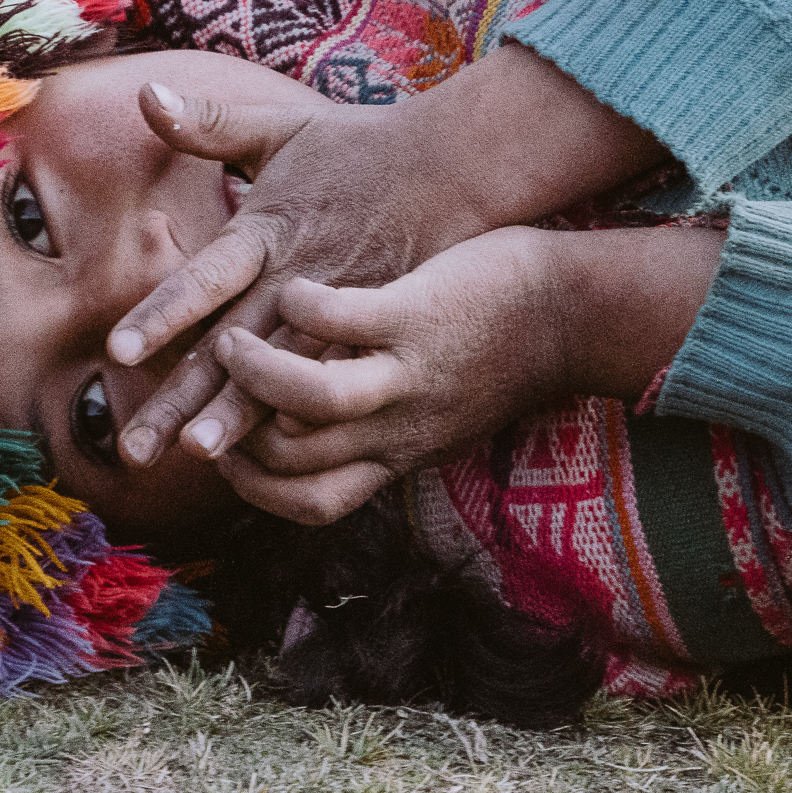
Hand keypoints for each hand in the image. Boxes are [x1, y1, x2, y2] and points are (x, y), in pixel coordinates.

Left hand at [113, 46, 668, 467]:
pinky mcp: (371, 333)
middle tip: (139, 450)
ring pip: (279, 377)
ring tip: (201, 458)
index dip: (162, 314)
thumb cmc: (359, 146)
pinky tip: (272, 456)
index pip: (205, 278)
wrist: (458, 168)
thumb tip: (145, 93)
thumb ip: (210, 122)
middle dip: (183, 401)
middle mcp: (296, 277)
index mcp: (266, 230)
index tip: (119, 353)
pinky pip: (332, 383)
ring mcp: (337, 312)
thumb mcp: (283, 126)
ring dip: (238, 419)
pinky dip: (300, 419)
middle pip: (231, 349)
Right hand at [208, 230, 575, 524]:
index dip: (256, 487)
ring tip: (231, 340)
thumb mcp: (441, 413)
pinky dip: (305, 309)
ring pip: (311, 401)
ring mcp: (412, 376)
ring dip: (257, 373)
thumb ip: (385, 427)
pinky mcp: (422, 318)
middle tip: (212, 385)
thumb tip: (326, 428)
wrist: (579, 313)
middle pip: (294, 458)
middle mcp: (402, 428)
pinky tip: (292, 289)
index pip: (312, 503)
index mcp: (400, 454)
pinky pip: (344, 323)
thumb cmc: (502, 352)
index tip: (226, 453)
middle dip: (236, 429)